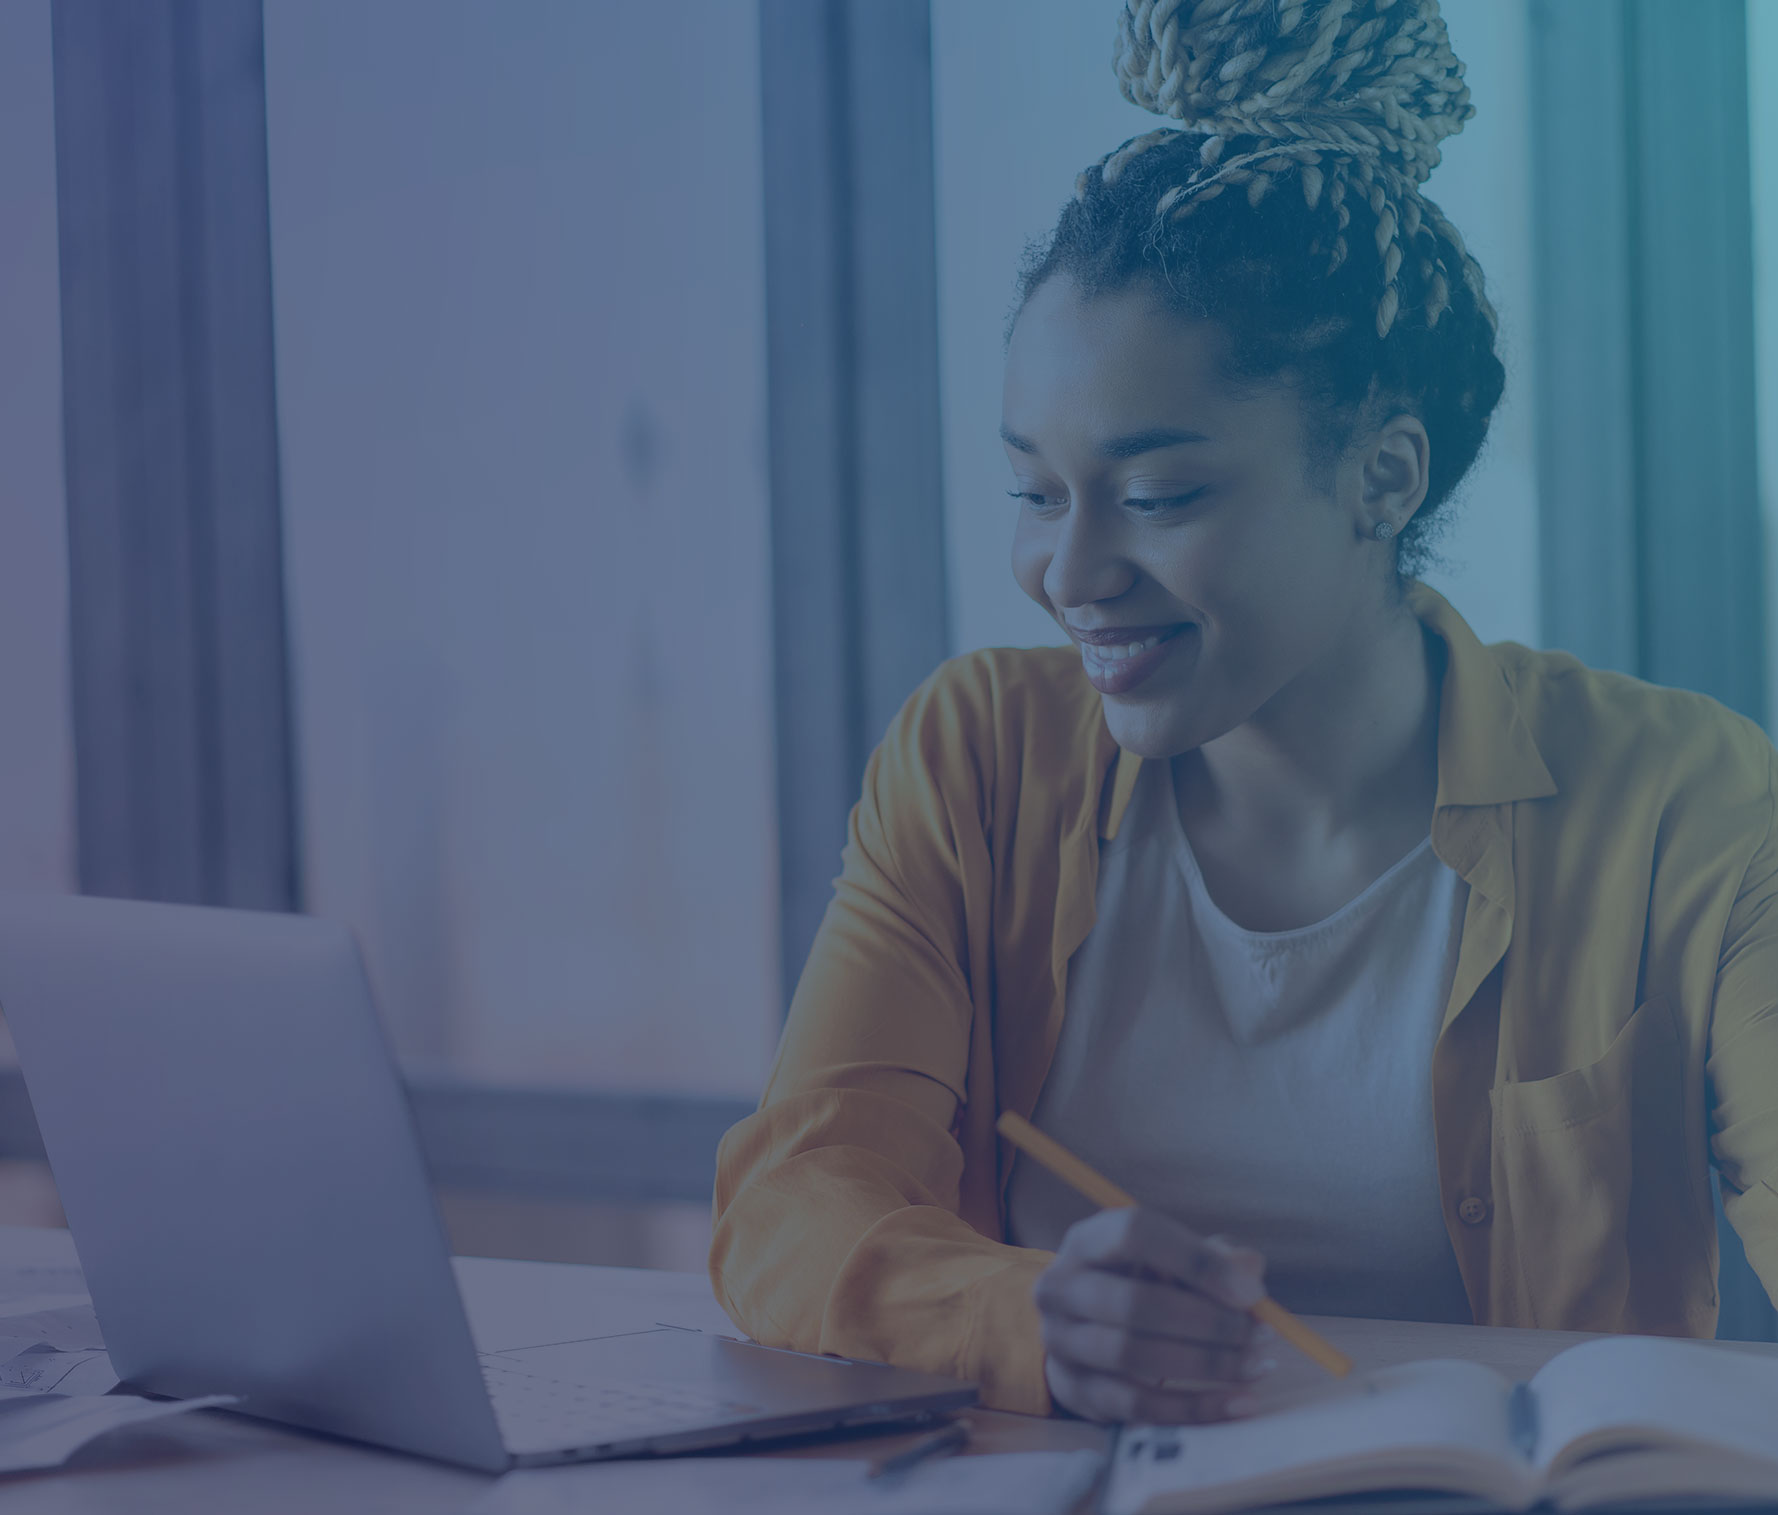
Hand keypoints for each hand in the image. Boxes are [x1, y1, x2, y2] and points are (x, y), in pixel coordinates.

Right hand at [1034, 1206, 1270, 1424]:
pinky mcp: (1073, 1390)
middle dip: (1208, 1323)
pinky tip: (1240, 1403)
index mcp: (1088, 1240)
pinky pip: (1136, 1406)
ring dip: (1206, 1364)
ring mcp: (1060, 1341)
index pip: (1136, 1234)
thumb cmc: (1138, 1283)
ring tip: (1256, 1365)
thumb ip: (1212, 1257)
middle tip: (1260, 1335)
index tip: (1251, 1292)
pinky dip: (1194, 1408)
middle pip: (1134, 1304)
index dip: (1197, 1261)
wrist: (1083, 1328)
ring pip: (1133, 1356)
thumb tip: (1248, 1271)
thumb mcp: (1170, 1260)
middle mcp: (1061, 1286)